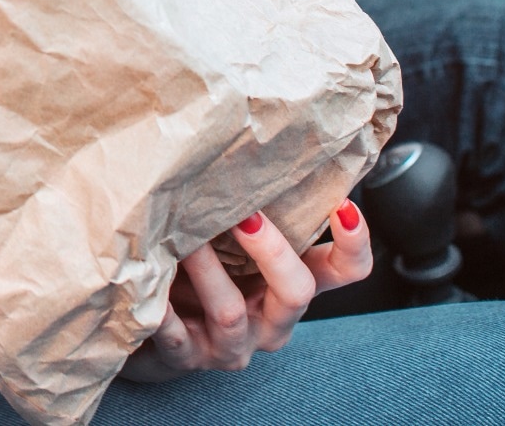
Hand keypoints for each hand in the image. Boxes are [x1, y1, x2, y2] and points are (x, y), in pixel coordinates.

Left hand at [121, 200, 371, 382]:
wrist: (156, 336)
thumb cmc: (202, 274)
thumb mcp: (235, 246)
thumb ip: (253, 213)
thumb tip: (248, 145)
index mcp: (292, 286)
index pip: (346, 271)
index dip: (354, 244)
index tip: (344, 205)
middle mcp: (271, 320)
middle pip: (295, 293)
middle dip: (272, 252)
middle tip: (245, 216)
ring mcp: (231, 344)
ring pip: (230, 312)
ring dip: (207, 271)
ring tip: (184, 240)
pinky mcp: (187, 359)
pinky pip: (176, 338)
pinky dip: (163, 314)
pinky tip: (151, 289)